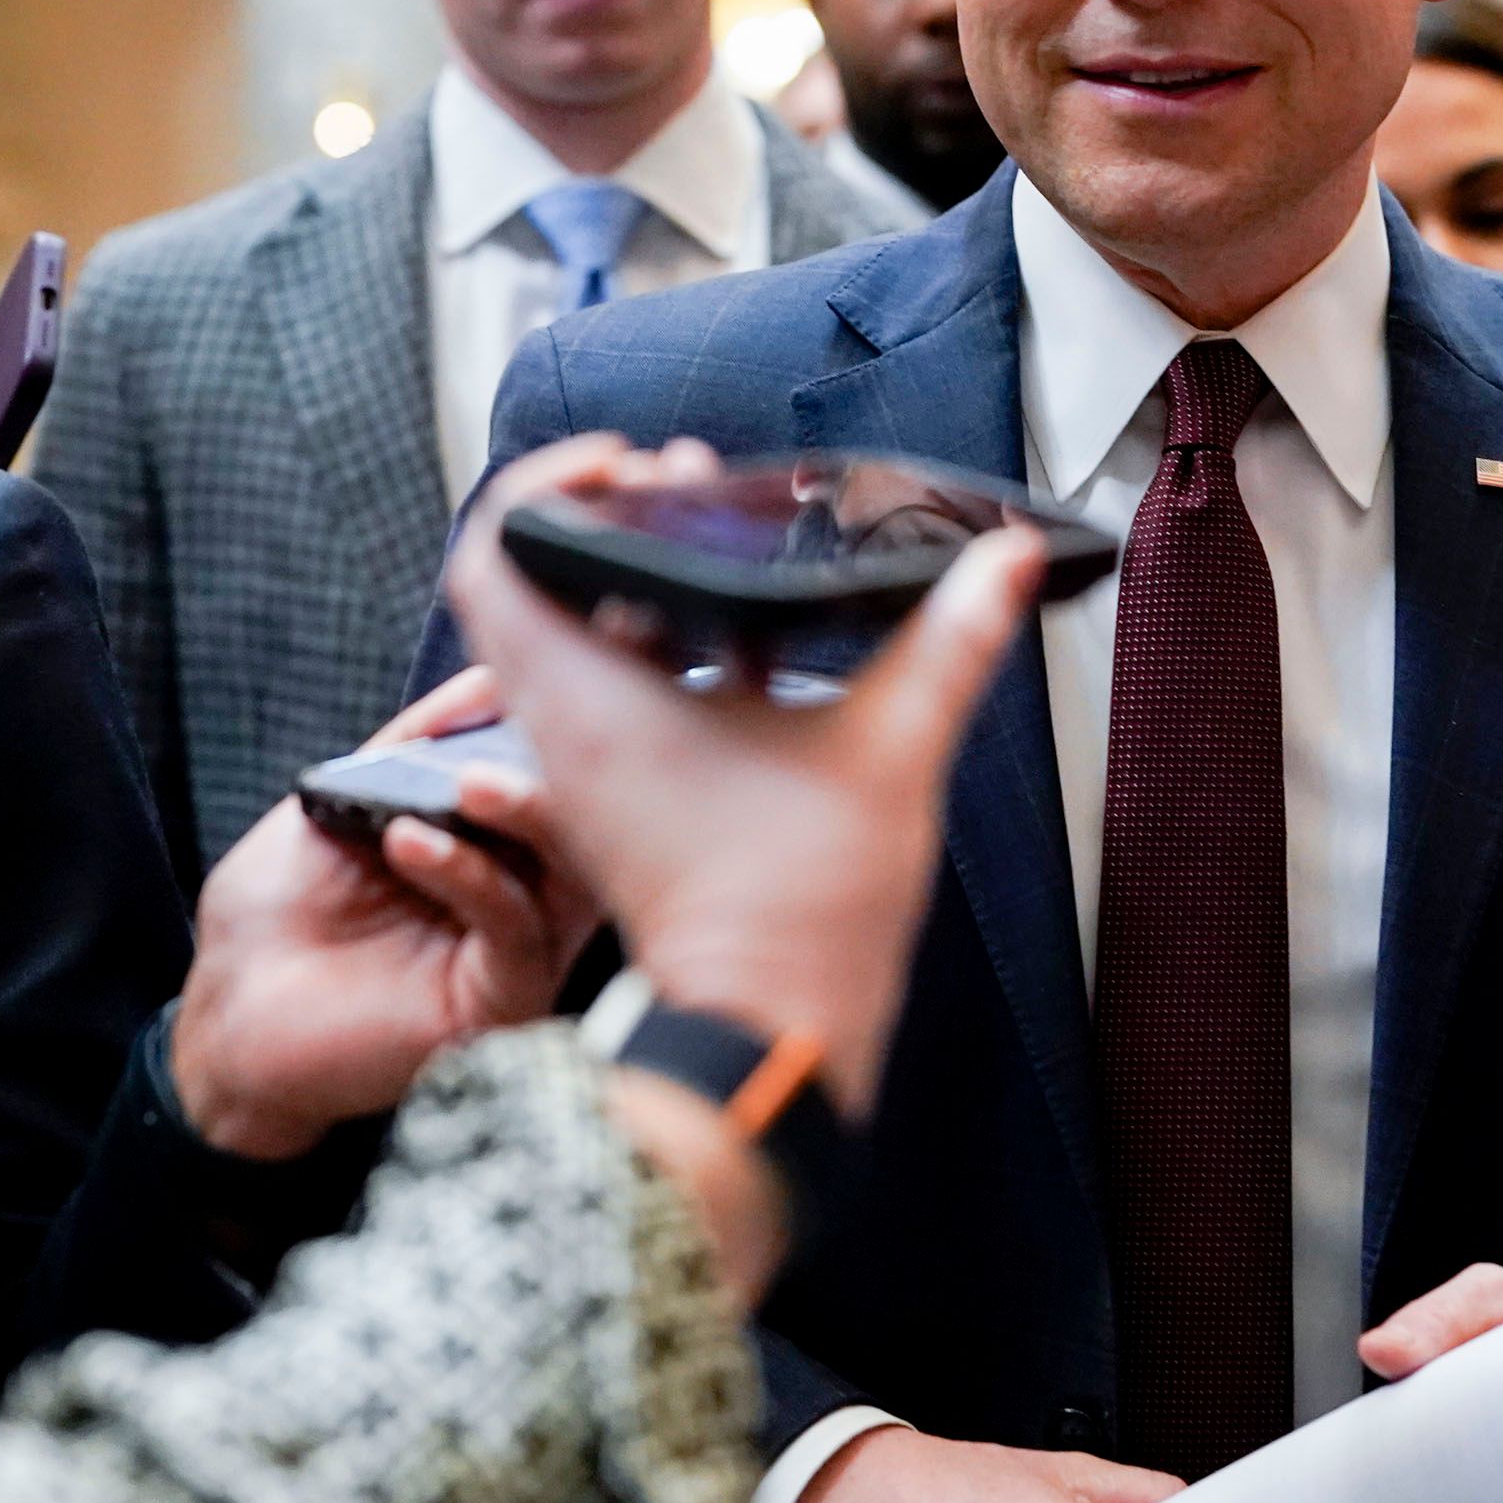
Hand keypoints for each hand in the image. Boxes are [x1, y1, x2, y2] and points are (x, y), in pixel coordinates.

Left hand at [167, 665, 596, 1162]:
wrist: (226, 1017)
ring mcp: (518, 953)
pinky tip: (411, 841)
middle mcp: (524, 897)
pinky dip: (470, 876)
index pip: (557, 779)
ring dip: (525, 815)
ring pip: (572, 877)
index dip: (555, 725)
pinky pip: (513, 932)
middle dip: (560, 763)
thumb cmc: (275, 919)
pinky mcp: (498, 1003)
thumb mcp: (342, 803)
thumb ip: (413, 746)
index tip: (542, 665)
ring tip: (465, 782)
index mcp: (497, 849)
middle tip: (536, 714)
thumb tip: (488, 678)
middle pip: (586, 822)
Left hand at [443, 433, 1043, 1112]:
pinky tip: (746, 648)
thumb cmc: (800, 919)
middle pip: (532, 583)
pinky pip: (601, 699)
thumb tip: (1005, 562)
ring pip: (566, 641)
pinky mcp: (615, 810)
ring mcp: (585, 776)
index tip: (633, 462)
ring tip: (723, 553)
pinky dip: (651, 653)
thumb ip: (952, 646)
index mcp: (595, 702)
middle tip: (686, 489)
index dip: (549, 484)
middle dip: (607, 518)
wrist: (768, 1040)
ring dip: (631, 584)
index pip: (497, 553)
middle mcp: (567, 732)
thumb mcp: (892, 753)